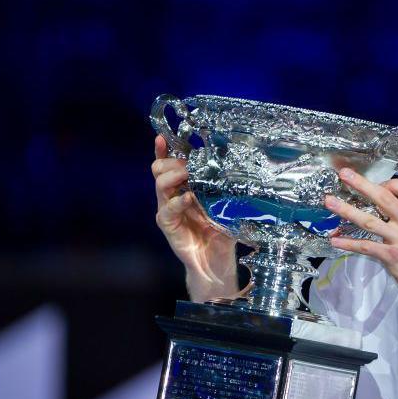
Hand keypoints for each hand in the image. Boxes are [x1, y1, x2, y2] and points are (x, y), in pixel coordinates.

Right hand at [152, 136, 238, 299]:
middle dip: (172, 161)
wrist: (216, 260)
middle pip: (159, 170)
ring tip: (187, 174)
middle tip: (188, 163)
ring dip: (174, 176)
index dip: (164, 150)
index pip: (169, 164)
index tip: (162, 137)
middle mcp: (173, 196)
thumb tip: (237, 170)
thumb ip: (224, 190)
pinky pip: (167, 209)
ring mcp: (169, 209)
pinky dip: (178, 201)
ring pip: (160, 184)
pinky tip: (189, 197)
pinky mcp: (168, 224)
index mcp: (185, 187)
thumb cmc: (221, 232)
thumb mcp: (226, 206)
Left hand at [325, 168, 397, 320]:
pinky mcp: (392, 257)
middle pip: (385, 198)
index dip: (392, 183)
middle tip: (344, 174)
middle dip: (362, 184)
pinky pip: (366, 246)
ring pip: (369, 220)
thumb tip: (387, 204)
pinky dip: (348, 243)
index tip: (378, 184)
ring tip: (329, 202)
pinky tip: (335, 240)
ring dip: (346, 210)